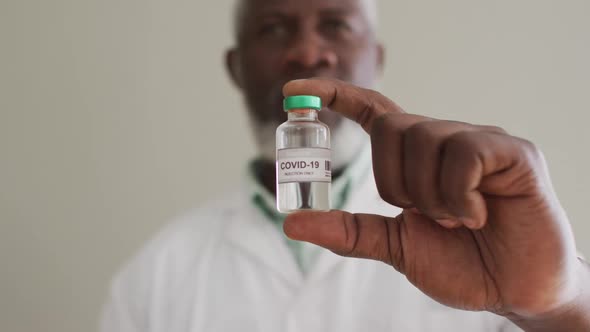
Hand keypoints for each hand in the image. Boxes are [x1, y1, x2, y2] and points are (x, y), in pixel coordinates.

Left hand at [282, 78, 589, 329]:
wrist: (514, 291)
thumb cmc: (460, 264)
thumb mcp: (395, 246)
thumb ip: (349, 231)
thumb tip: (293, 222)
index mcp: (414, 158)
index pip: (371, 110)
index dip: (333, 95)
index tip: (294, 88)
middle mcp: (444, 139)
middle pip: (390, 127)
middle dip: (397, 183)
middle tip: (430, 218)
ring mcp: (479, 140)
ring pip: (424, 138)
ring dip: (432, 196)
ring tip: (460, 221)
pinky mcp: (512, 151)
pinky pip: (464, 152)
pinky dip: (460, 194)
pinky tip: (480, 215)